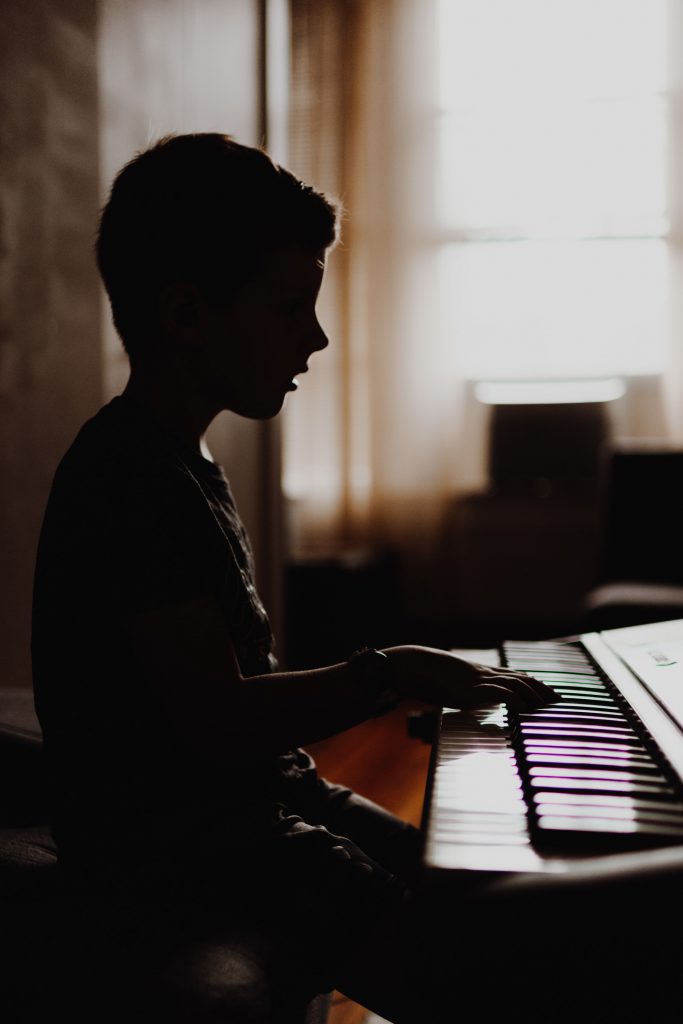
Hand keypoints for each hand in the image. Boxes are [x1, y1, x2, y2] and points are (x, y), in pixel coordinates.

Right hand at [383, 645, 559, 711]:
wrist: (415, 665)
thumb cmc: (429, 675)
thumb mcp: (450, 684)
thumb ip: (463, 691)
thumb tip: (466, 701)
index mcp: (482, 671)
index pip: (515, 675)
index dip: (534, 683)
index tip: (549, 692)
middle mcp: (485, 673)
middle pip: (521, 678)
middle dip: (541, 689)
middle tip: (559, 700)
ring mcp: (479, 679)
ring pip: (515, 683)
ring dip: (533, 695)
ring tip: (546, 706)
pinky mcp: (472, 687)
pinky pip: (499, 692)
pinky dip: (514, 700)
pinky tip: (524, 710)